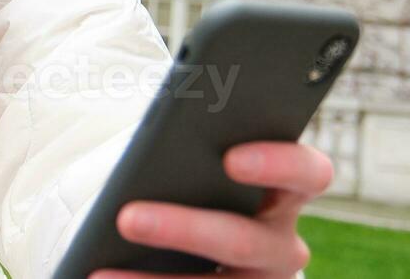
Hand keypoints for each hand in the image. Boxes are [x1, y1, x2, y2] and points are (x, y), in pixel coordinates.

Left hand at [95, 142, 333, 278]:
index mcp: (289, 192)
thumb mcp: (208, 164)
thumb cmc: (202, 181)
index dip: (277, 164)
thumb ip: (199, 150)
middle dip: (182, 230)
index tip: (230, 159)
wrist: (202, 240)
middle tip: (127, 218)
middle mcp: (282, 245)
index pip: (308, 174)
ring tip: (100, 275)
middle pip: (242, 242)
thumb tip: (156, 144)